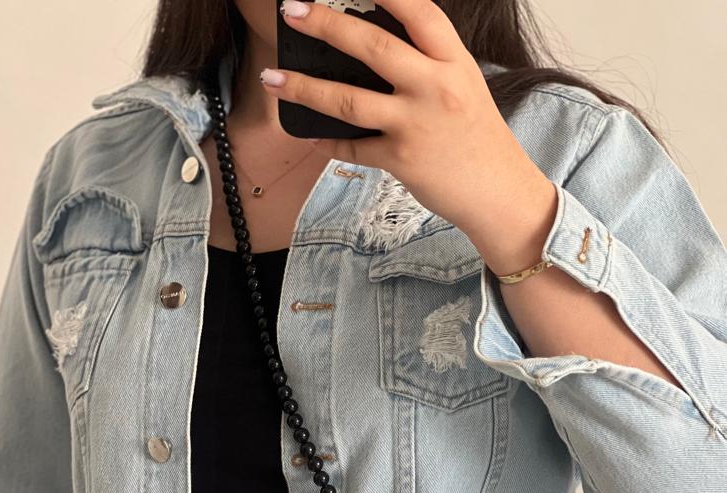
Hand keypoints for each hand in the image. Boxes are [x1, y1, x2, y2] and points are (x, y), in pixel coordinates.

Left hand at [264, 0, 557, 271]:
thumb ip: (426, 63)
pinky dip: (327, 140)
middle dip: (326, 25)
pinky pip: (353, 146)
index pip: (418, 11)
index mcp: (454, 61)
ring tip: (272, 78)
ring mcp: (416, 125)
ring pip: (349, 100)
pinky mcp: (401, 161)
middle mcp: (435, 87)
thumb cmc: (478, 138)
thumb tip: (374, 46)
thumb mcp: (462, 86)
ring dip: (304, 87)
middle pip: (373, 46)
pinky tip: (309, 133)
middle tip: (292, 11)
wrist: (500, 194)